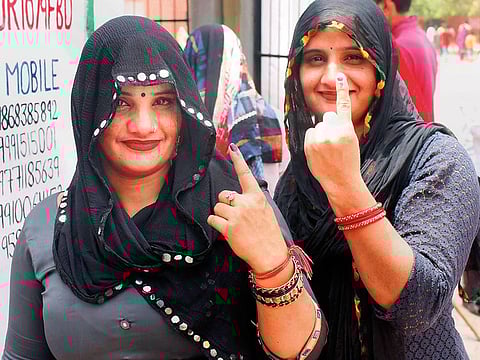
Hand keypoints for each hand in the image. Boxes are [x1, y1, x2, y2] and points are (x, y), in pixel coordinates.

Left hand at [207, 144, 287, 273]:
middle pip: (223, 195)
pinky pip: (212, 219)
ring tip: (233, 225)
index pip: (245, 174)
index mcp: (257, 197)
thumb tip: (235, 197)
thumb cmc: (268, 233)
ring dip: (221, 215)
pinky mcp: (229, 228)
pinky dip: (216, 224)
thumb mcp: (265, 211)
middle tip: (236, 217)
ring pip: (217, 207)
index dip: (238, 160)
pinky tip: (226, 230)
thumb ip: (251, 201)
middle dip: (225, 204)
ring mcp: (237, 215)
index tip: (232, 147)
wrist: (271, 255)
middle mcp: (246, 203)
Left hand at [304, 73, 362, 194]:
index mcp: (346, 130)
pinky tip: (319, 151)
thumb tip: (325, 119)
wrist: (341, 181)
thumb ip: (340, 127)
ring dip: (321, 134)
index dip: (341, 90)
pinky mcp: (308, 146)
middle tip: (335, 143)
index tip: (339, 76)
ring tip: (327, 150)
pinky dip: (312, 140)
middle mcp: (332, 132)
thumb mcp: (351, 141)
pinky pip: (309, 133)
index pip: (343, 106)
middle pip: (327, 118)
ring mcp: (319, 139)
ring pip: (318, 126)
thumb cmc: (348, 161)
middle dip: (330, 126)